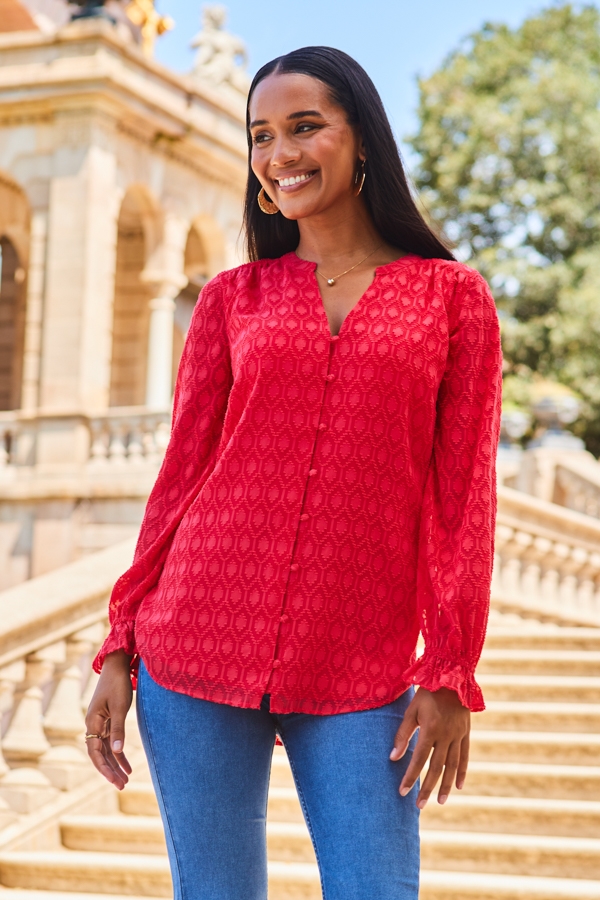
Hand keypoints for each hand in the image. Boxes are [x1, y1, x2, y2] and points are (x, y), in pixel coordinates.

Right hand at [85, 650, 133, 789]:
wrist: (117, 665)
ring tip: (125, 780)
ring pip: (107, 750)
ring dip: (115, 765)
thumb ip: (118, 729)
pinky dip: (120, 753)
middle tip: (122, 786)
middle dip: (111, 771)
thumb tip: (117, 751)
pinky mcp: (109, 720)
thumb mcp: (119, 706)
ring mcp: (100, 723)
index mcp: (92, 722)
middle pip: (100, 754)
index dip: (105, 768)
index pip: (95, 752)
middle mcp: (93, 725)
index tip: (115, 780)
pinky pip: (112, 742)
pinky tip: (128, 765)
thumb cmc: (118, 683)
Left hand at [390, 687, 469, 808]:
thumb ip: (403, 734)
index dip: (411, 777)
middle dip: (428, 788)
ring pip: (452, 766)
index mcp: (430, 729)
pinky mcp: (465, 733)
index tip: (403, 792)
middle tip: (419, 806)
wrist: (451, 677)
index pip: (419, 759)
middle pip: (436, 768)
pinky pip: (465, 756)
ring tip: (441, 802)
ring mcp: (458, 735)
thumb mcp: (411, 710)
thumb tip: (393, 757)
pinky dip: (462, 772)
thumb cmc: (427, 693)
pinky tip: (459, 786)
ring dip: (446, 785)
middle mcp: (446, 735)